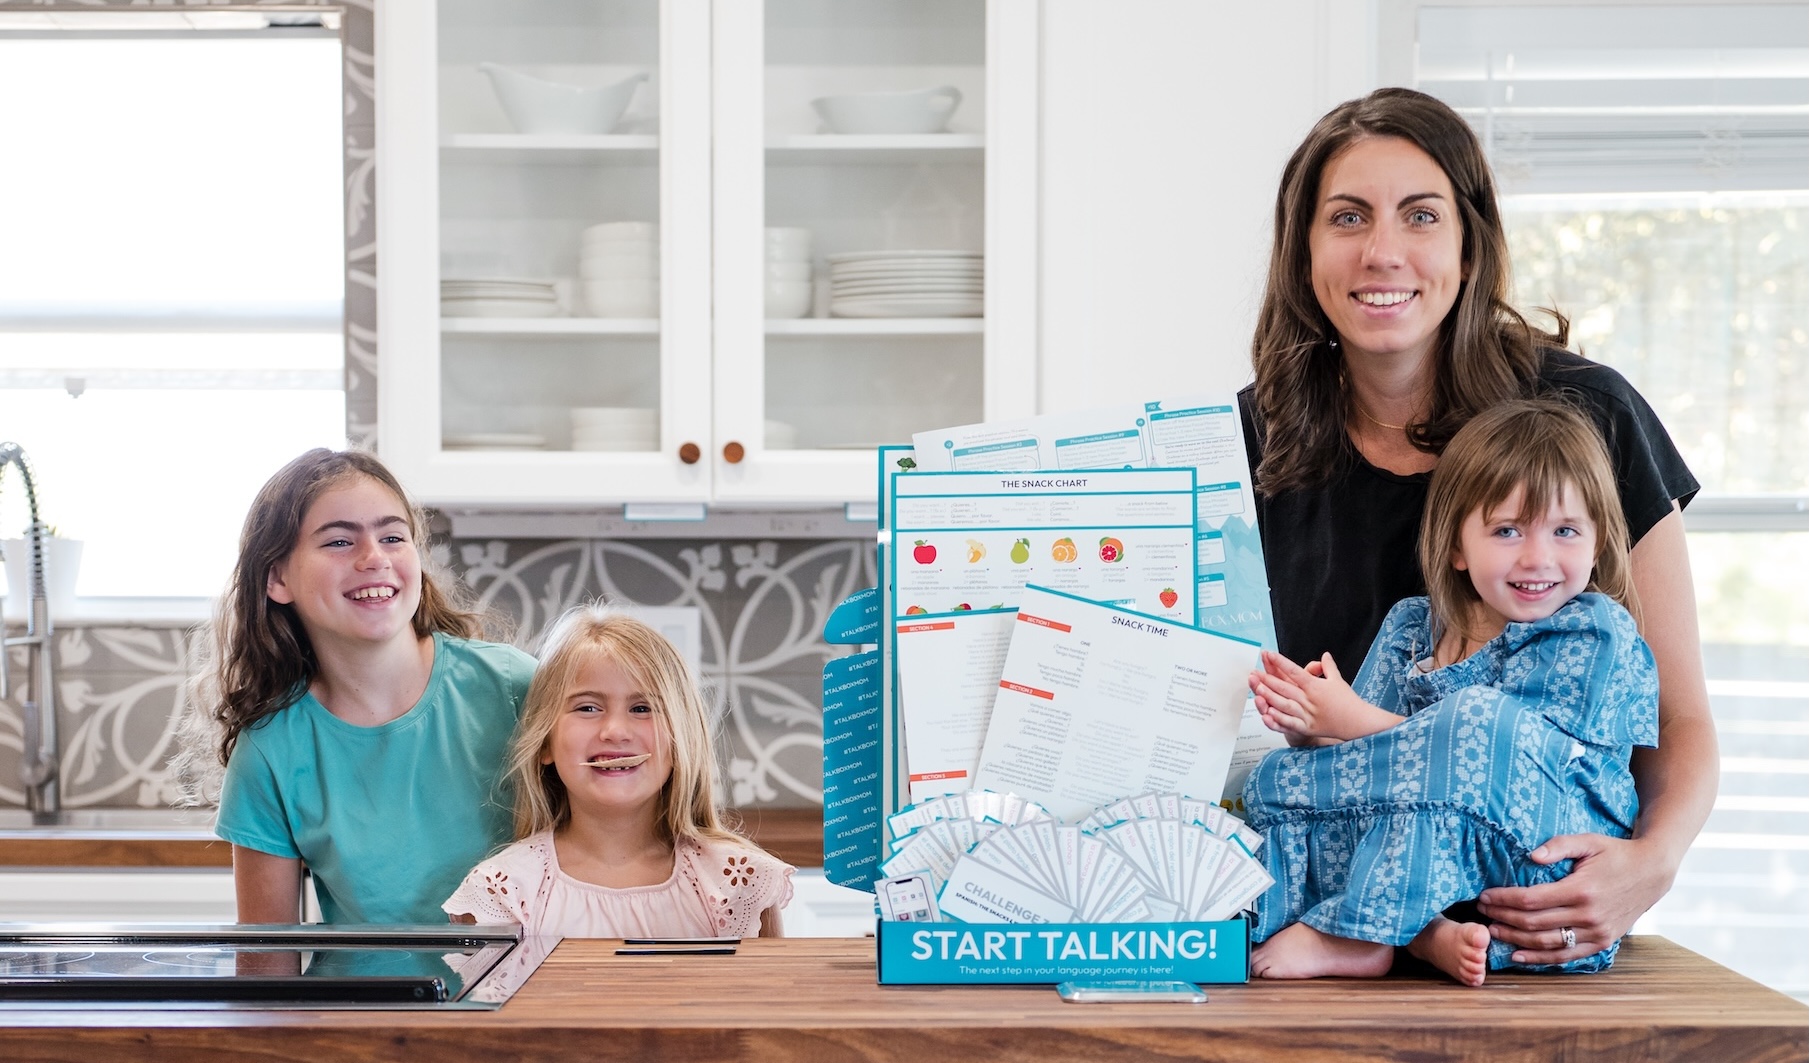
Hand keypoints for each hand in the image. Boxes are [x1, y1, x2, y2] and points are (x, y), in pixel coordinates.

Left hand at [1249, 650, 1399, 741]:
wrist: (1358, 722)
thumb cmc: (1348, 701)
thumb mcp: (1338, 680)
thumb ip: (1328, 667)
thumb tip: (1325, 655)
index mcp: (1315, 685)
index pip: (1294, 671)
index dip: (1280, 662)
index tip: (1268, 654)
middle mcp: (1310, 698)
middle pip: (1285, 687)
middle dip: (1267, 679)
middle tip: (1254, 672)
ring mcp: (1308, 713)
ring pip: (1284, 704)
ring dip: (1269, 697)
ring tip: (1257, 689)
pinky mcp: (1308, 727)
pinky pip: (1290, 723)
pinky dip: (1279, 719)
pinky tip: (1267, 714)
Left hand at [1476, 833, 1674, 965]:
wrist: (1652, 873)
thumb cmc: (1615, 853)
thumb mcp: (1588, 841)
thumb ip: (1558, 845)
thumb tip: (1530, 856)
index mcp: (1581, 890)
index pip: (1531, 900)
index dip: (1504, 899)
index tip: (1484, 896)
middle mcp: (1588, 916)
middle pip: (1533, 923)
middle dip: (1503, 918)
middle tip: (1481, 913)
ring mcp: (1596, 933)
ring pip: (1546, 943)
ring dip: (1515, 940)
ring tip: (1492, 932)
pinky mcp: (1602, 942)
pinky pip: (1566, 956)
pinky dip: (1539, 958)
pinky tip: (1517, 955)